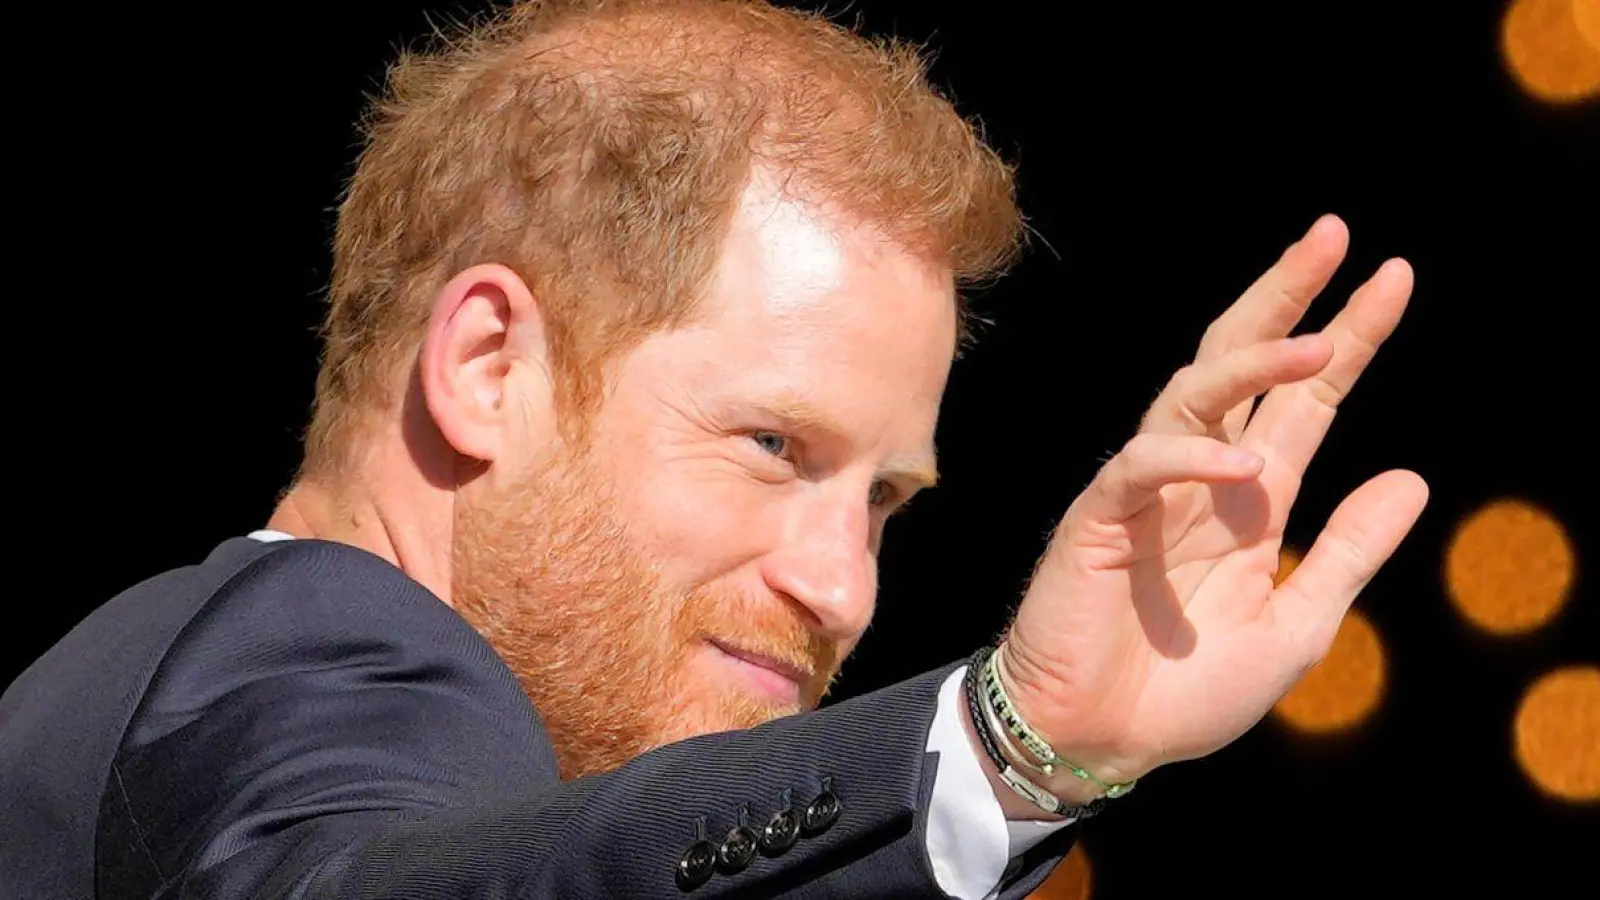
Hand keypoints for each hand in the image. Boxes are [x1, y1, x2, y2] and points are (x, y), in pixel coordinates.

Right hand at [1000, 215, 1428, 792]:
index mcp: (1250, 499)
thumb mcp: (1297, 624)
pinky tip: (1243, 471)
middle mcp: (1201, 477)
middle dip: (1286, 298)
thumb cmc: (1187, 689)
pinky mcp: (1099, 518)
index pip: (1305, 400)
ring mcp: (1147, 491)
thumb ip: (1347, 551)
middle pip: (1241, 362)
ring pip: (1192, 395)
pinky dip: (1191, 461)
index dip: (1349, 340)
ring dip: (1254, 363)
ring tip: (1321, 343)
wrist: (1101, 739)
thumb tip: (1411, 476)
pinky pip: (1142, 467)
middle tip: (1336, 235)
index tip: (1394, 279)